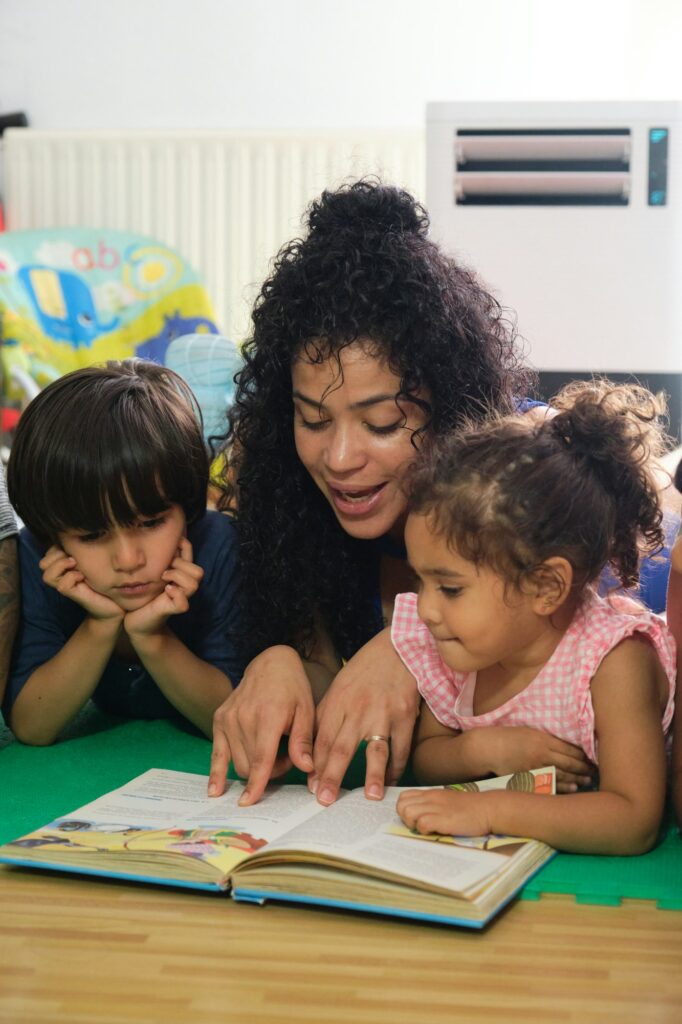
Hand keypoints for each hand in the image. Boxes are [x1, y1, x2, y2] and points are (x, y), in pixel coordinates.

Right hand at [40, 546, 122, 622]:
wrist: (114, 604)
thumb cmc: (106, 580)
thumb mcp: (95, 561)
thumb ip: (84, 551)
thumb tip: (79, 537)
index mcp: (66, 565)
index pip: (49, 551)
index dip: (58, 546)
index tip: (74, 547)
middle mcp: (62, 575)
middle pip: (43, 563)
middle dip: (56, 555)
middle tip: (74, 557)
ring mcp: (66, 586)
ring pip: (47, 575)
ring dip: (61, 566)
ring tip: (76, 565)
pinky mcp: (73, 595)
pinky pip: (62, 585)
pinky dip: (71, 577)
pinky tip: (83, 576)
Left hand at [124, 538, 202, 636]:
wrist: (137, 620)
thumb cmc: (142, 595)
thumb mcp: (149, 573)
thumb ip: (157, 560)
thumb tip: (156, 540)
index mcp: (179, 574)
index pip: (190, 553)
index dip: (183, 545)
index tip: (167, 548)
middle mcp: (183, 586)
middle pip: (199, 571)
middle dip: (181, 564)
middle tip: (163, 569)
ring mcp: (180, 598)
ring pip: (194, 584)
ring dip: (177, 576)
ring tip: (162, 578)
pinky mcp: (173, 610)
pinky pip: (183, 603)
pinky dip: (175, 594)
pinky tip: (165, 592)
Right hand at [208, 645, 314, 802]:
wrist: (271, 664)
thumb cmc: (293, 689)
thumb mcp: (307, 711)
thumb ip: (304, 741)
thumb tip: (306, 768)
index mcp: (268, 715)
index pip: (260, 757)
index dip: (256, 782)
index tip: (250, 802)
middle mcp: (243, 717)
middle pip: (249, 765)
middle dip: (268, 772)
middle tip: (287, 759)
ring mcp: (228, 718)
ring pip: (237, 762)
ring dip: (254, 768)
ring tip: (272, 753)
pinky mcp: (219, 719)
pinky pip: (217, 753)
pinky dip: (216, 772)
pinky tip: (215, 790)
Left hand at [311, 628, 419, 805]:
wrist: (397, 648)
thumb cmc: (365, 670)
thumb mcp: (339, 687)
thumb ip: (326, 716)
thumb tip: (312, 750)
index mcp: (338, 702)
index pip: (322, 739)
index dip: (315, 765)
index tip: (311, 787)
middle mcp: (357, 709)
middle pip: (341, 747)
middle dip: (331, 776)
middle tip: (325, 800)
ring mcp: (383, 712)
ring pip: (375, 749)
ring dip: (373, 774)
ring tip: (371, 796)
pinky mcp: (405, 714)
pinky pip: (401, 746)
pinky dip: (398, 765)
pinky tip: (392, 781)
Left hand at [397, 787, 493, 837]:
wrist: (488, 809)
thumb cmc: (469, 808)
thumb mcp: (447, 800)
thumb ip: (432, 804)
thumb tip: (418, 816)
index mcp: (431, 793)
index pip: (403, 796)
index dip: (403, 809)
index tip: (413, 818)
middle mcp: (431, 798)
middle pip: (401, 805)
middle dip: (404, 818)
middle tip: (417, 826)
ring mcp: (436, 808)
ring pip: (407, 813)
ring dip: (413, 824)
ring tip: (425, 829)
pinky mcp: (443, 819)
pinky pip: (422, 824)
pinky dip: (424, 830)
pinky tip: (434, 832)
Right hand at [473, 726, 594, 792]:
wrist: (488, 748)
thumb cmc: (508, 737)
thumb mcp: (529, 732)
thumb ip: (547, 739)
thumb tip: (565, 747)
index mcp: (544, 739)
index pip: (571, 749)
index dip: (584, 755)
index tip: (593, 757)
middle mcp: (543, 753)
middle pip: (571, 762)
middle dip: (585, 767)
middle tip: (595, 771)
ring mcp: (537, 767)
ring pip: (564, 774)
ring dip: (578, 778)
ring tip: (588, 780)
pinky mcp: (530, 777)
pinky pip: (551, 783)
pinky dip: (564, 786)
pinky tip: (574, 788)